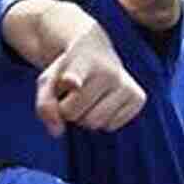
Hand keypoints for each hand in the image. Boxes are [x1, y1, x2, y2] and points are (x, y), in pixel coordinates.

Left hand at [35, 22, 144, 136]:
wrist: (97, 51)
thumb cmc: (68, 69)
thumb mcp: (49, 80)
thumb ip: (44, 104)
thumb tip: (57, 131)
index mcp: (81, 60)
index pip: (77, 74)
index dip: (73, 79)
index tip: (72, 82)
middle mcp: (108, 70)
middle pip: (74, 113)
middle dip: (68, 109)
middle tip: (74, 91)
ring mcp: (126, 84)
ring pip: (94, 123)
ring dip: (85, 116)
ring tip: (89, 94)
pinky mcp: (139, 97)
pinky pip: (110, 126)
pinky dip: (103, 119)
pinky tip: (104, 99)